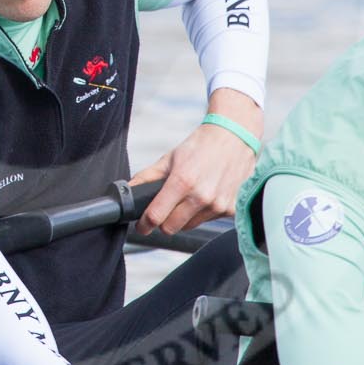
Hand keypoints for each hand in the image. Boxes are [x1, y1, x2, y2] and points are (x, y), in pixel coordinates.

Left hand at [130, 92, 261, 235]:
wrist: (235, 137)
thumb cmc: (202, 145)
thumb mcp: (170, 158)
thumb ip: (147, 177)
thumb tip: (128, 190)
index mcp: (182, 182)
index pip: (156, 217)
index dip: (144, 224)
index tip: (142, 226)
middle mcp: (201, 196)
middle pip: (171, 228)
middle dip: (164, 221)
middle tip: (165, 209)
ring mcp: (218, 205)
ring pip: (190, 225)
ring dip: (184, 217)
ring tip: (190, 195)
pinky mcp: (231, 209)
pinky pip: (208, 220)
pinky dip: (203, 213)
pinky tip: (207, 194)